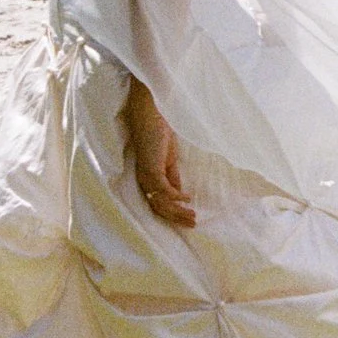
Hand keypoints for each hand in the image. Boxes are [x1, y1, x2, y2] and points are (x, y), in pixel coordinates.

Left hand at [123, 82, 196, 227]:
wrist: (150, 113)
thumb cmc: (158, 132)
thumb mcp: (169, 159)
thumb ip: (172, 176)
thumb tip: (180, 194)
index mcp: (148, 178)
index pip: (158, 203)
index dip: (173, 214)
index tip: (190, 219)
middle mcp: (144, 179)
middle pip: (159, 207)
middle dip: (176, 217)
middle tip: (193, 224)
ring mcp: (146, 175)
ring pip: (160, 202)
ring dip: (177, 211)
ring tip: (193, 216)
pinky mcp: (151, 168)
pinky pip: (164, 189)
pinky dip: (176, 196)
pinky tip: (188, 198)